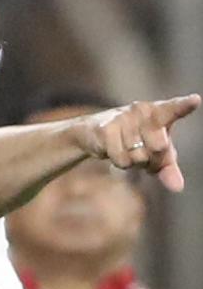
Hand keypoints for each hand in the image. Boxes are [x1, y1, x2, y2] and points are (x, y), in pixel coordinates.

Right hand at [78, 94, 199, 191]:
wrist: (95, 133)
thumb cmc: (133, 139)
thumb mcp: (154, 152)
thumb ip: (168, 167)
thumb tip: (178, 187)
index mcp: (158, 112)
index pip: (173, 109)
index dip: (183, 106)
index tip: (194, 101)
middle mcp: (142, 111)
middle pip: (159, 147)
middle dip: (153, 160)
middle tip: (145, 156)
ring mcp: (123, 118)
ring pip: (139, 157)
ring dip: (134, 162)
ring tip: (127, 151)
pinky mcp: (107, 129)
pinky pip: (121, 159)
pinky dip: (120, 162)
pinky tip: (114, 151)